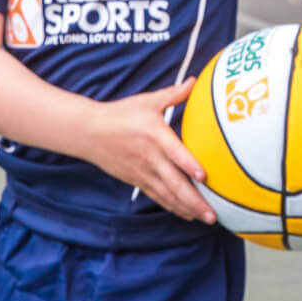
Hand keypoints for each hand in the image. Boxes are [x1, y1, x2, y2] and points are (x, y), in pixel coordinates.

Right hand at [86, 79, 215, 222]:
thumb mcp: (147, 101)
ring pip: (167, 194)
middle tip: (213, 214)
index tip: (204, 177)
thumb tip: (195, 81)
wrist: (89, 132)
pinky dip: (172, 207)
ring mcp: (142, 172)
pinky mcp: (136, 180)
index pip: (175, 153)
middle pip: (174, 183)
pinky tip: (186, 214)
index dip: (189, 165)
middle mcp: (150, 157)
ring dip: (187, 208)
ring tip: (206, 219)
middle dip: (194, 200)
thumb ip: (173, 94)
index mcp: (155, 135)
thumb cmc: (120, 114)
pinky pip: (157, 196)